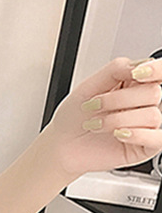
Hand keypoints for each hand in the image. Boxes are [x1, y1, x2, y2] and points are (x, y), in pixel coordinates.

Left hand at [41, 56, 161, 180]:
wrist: (60, 145)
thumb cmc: (73, 118)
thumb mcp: (89, 86)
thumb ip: (116, 70)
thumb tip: (142, 64)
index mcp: (132, 86)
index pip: (158, 73)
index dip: (155, 70)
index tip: (137, 73)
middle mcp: (142, 105)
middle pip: (153, 93)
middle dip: (118, 99)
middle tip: (94, 106)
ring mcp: (145, 127)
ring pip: (152, 116)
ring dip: (117, 120)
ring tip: (96, 125)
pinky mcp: (144, 148)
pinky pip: (158, 140)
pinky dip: (138, 135)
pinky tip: (118, 134)